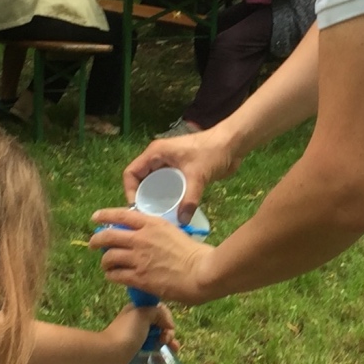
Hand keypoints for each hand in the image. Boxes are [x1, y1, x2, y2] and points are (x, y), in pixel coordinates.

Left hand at [92, 211, 215, 305]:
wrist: (201, 272)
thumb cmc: (194, 253)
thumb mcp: (174, 232)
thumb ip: (156, 232)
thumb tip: (146, 237)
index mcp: (152, 224)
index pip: (121, 215)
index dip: (105, 215)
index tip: (95, 218)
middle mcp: (140, 239)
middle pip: (108, 236)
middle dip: (97, 240)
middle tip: (94, 244)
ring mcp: (138, 259)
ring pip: (108, 257)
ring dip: (105, 261)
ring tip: (107, 265)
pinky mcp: (138, 277)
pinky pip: (115, 275)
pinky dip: (111, 275)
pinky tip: (113, 276)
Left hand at [101, 303, 179, 363]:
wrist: (111, 355)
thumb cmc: (127, 331)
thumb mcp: (143, 313)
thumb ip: (159, 313)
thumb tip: (169, 325)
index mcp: (138, 312)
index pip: (159, 311)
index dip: (166, 317)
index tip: (167, 325)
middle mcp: (140, 326)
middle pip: (162, 327)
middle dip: (168, 332)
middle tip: (165, 339)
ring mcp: (140, 342)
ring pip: (161, 341)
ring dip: (170, 344)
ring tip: (173, 349)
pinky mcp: (140, 357)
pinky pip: (156, 355)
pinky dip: (162, 356)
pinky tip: (165, 358)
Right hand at [121, 126, 239, 224]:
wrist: (233, 143)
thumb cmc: (212, 152)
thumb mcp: (198, 175)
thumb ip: (190, 198)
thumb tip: (182, 220)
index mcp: (156, 153)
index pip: (131, 173)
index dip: (130, 191)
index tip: (138, 209)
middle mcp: (159, 158)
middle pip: (141, 180)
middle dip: (143, 198)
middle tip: (149, 217)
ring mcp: (170, 165)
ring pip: (155, 184)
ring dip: (156, 199)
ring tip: (160, 216)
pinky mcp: (181, 171)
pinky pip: (168, 186)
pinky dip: (168, 197)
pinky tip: (173, 210)